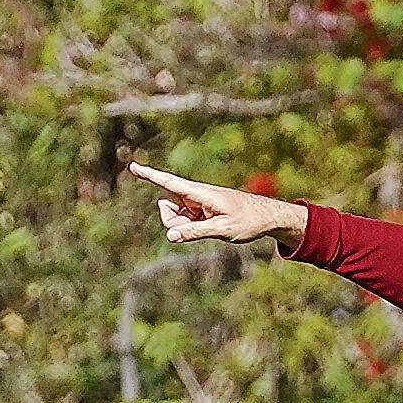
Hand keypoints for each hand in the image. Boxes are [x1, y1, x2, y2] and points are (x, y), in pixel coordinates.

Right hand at [129, 162, 308, 246]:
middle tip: (200, 230)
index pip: (170, 183)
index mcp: (201, 193)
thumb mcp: (223, 229)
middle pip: (167, 209)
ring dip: (184, 227)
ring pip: (175, 217)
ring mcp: (197, 202)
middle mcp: (196, 195)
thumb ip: (195, 232)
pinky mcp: (200, 210)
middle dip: (173, 223)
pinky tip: (212, 226)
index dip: (150, 175)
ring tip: (212, 226)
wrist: (268, 217)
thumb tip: (171, 236)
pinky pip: (184, 221)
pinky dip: (191, 227)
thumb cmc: (249, 221)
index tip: (133, 166)